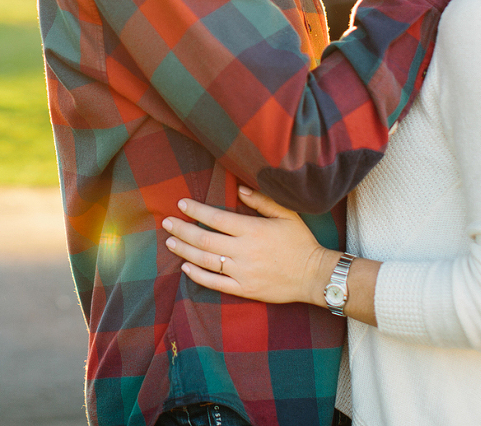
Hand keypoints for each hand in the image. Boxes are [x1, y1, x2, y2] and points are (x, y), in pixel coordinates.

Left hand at [162, 185, 336, 306]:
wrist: (314, 276)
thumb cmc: (301, 242)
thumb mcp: (286, 214)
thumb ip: (262, 200)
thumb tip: (239, 189)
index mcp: (252, 230)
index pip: (216, 218)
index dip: (196, 211)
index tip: (182, 204)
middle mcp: (244, 251)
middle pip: (204, 240)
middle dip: (182, 230)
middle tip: (167, 223)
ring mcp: (242, 273)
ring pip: (205, 262)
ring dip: (185, 251)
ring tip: (171, 242)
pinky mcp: (244, 290)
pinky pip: (215, 284)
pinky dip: (198, 276)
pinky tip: (185, 267)